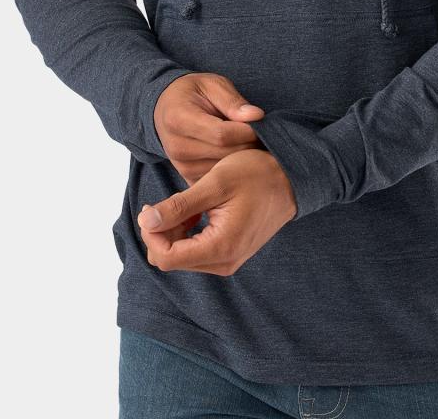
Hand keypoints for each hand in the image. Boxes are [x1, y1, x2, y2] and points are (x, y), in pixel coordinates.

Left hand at [136, 148, 296, 275]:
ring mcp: (228, 261)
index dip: (151, 234)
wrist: (291, 179)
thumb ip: (179, 206)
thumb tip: (146, 222)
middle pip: (170, 260)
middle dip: (160, 232)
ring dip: (173, 232)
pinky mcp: (230, 254)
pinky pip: (195, 252)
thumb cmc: (256, 175)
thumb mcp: (215, 184)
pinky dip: (186, 233)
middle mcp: (224, 262)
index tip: (151, 208)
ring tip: (185, 203)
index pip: (166, 258)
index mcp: (221, 247)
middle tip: (165, 203)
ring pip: (181, 257)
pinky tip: (194, 210)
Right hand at [155, 72, 265, 183]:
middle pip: (225, 153)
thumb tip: (257, 116)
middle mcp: (177, 147)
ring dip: (243, 157)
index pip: (221, 134)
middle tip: (262, 132)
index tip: (260, 122)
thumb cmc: (192, 93)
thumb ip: (233, 101)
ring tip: (250, 141)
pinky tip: (239, 154)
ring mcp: (182, 166)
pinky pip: (220, 178)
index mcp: (179, 119)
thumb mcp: (211, 84)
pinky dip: (234, 168)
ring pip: (226, 168)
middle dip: (249, 143)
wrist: (166, 109)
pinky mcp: (189, 178)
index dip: (246, 130)